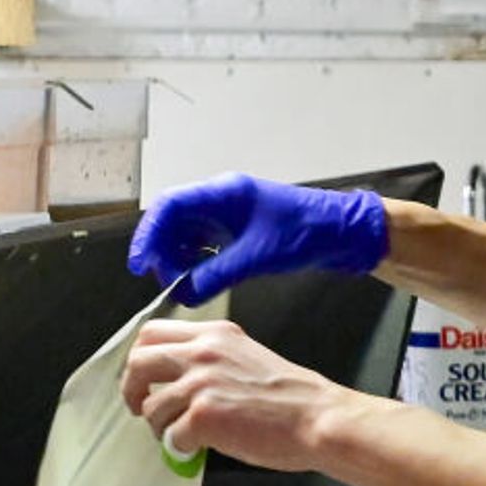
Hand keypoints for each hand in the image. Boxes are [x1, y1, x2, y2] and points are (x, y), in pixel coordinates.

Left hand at [120, 320, 351, 472]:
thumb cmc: (293, 398)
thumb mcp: (248, 358)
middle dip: (132, 389)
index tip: (144, 377)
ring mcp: (201, 383)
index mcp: (215, 335)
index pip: (153, 334)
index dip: (140, 358)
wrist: (318, 418)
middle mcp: (203, 352)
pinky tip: (198, 447)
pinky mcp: (203, 416)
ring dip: (162, 426)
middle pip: (138, 362)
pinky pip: (171, 436)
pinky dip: (180, 447)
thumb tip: (179, 383)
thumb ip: (212, 361)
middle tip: (140, 407)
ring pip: (152, 406)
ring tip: (184, 435)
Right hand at [128, 176, 387, 306]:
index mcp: (224, 192)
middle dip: (163, 251)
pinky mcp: (239, 231)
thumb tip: (185, 293)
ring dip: (180, 259)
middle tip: (167, 281)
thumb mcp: (259, 256)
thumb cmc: (310, 230)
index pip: (170, 207)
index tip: (141, 263)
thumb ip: (218, 274)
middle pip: (173, 221)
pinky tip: (201, 279)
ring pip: (188, 235)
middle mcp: (222, 199)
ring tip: (183, 284)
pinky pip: (206, 245)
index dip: (149, 234)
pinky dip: (198, 262)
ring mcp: (230, 215)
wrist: (344, 233)